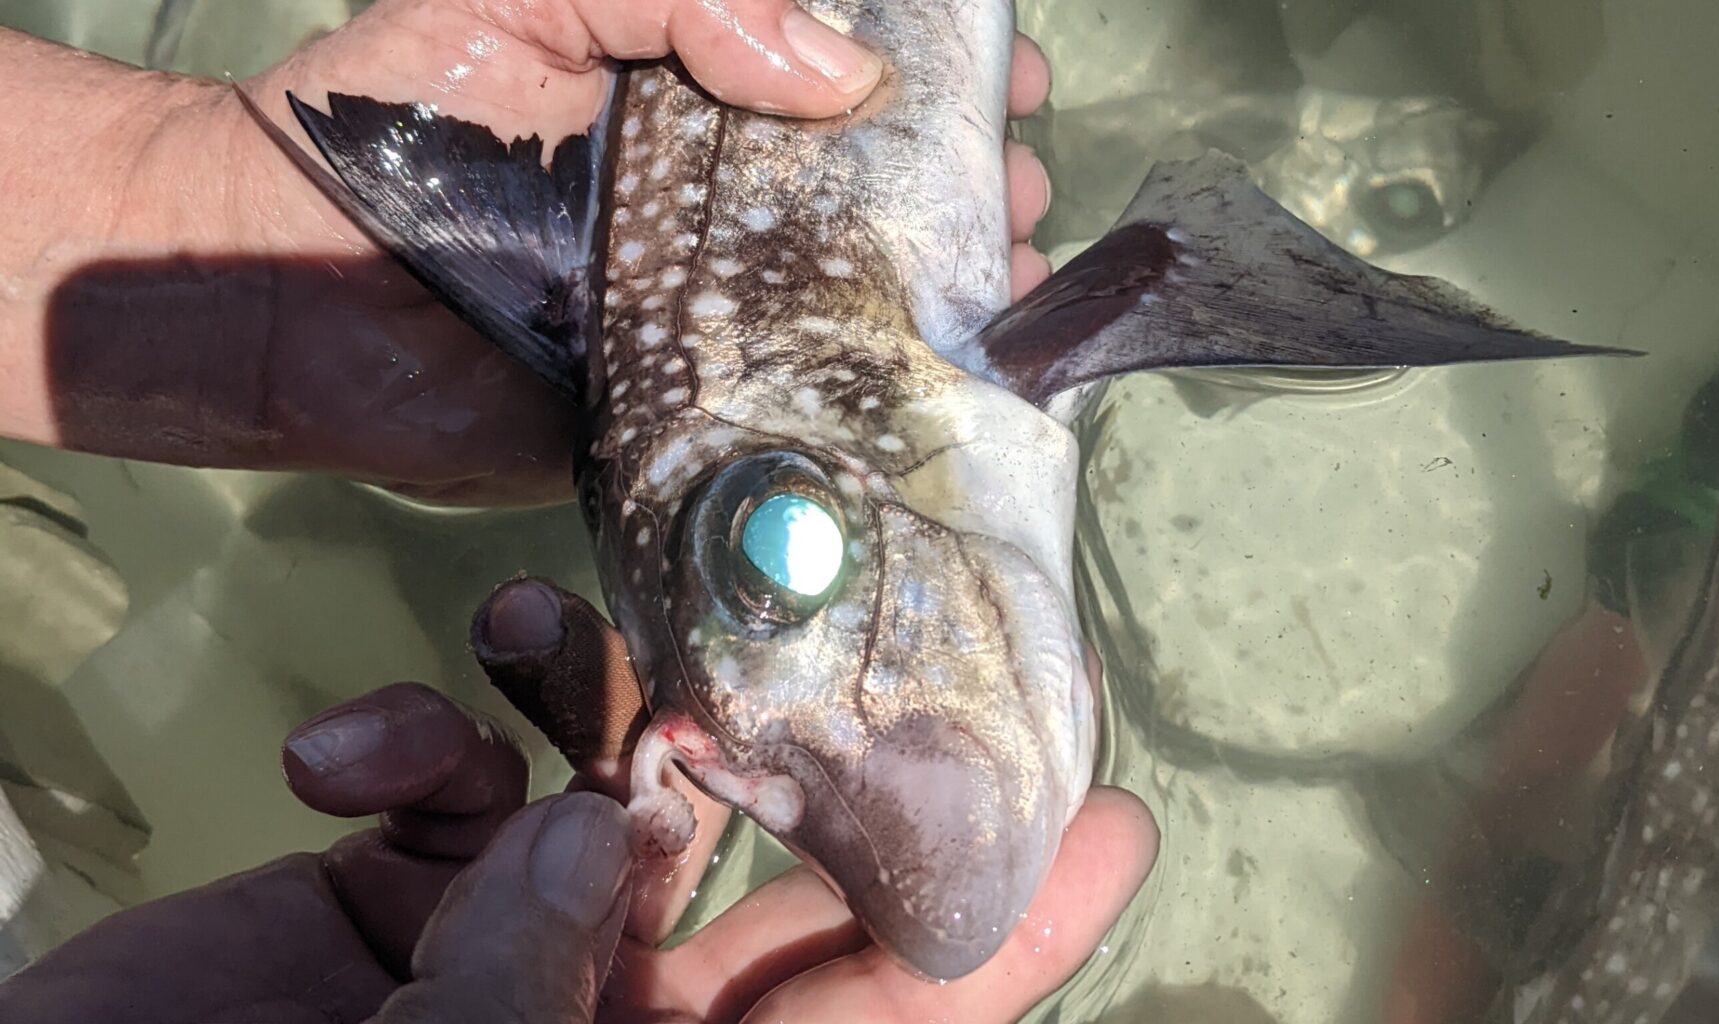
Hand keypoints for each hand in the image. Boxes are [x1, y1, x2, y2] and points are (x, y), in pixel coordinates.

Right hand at [0, 585, 1155, 1023]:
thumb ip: (522, 986)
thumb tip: (591, 827)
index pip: (890, 1013)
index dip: (1009, 929)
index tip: (1114, 818)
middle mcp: (629, 1015)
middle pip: (781, 869)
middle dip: (811, 737)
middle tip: (864, 586)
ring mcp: (522, 944)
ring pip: (620, 781)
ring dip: (577, 694)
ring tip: (500, 639)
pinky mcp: (409, 887)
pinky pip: (462, 782)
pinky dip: (419, 739)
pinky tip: (346, 749)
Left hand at [12, 0, 1053, 506]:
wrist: (276, 284)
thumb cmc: (392, 116)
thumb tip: (839, 76)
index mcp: (689, 103)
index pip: (844, 83)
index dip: (935, 75)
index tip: (1003, 77)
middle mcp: (719, 209)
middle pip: (882, 191)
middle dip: (970, 183)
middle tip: (1020, 186)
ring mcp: (714, 316)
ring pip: (863, 300)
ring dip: (957, 289)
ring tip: (1021, 276)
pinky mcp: (690, 415)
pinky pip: (799, 404)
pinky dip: (880, 399)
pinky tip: (957, 385)